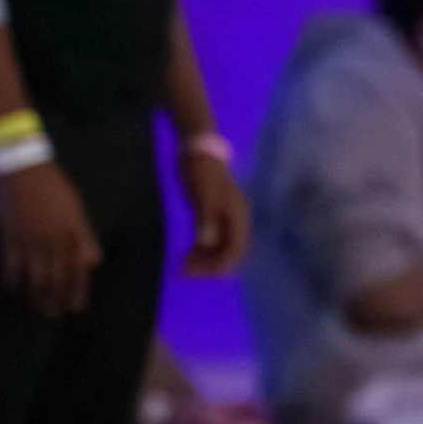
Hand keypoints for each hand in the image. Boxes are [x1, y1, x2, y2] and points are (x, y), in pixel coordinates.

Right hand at [0, 161, 102, 316]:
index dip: (77, 291)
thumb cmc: (55, 187)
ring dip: (36, 297)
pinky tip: (12, 291)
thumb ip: (85, 237)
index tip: (76, 307)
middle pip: (56, 280)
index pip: (78, 272)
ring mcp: (30, 244)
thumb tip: (93, 261)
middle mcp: (53, 245)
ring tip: (36, 309)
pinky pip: (10, 268)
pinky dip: (12, 282)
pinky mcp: (10, 240)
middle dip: (56, 300)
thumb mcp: (77, 210)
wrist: (24, 171)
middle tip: (54, 314)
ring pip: (35, 279)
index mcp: (72, 237)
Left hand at [176, 143, 251, 275]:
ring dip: (206, 260)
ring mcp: (228, 220)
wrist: (199, 150)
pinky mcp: (217, 217)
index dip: (218, 266)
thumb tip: (206, 243)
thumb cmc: (202, 172)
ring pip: (222, 248)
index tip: (197, 273)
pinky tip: (189, 253)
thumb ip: (206, 219)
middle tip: (186, 271)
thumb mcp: (204, 194)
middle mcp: (238, 222)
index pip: (235, 250)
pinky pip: (215, 241)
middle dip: (210, 266)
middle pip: (231, 253)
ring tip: (184, 265)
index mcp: (238, 217)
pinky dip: (203, 251)